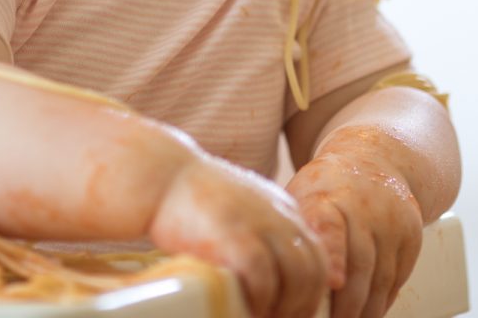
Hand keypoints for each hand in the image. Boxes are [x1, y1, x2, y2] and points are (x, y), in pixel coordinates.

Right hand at [149, 153, 328, 317]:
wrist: (161, 175)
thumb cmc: (191, 198)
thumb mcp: (239, 207)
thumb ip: (258, 230)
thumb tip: (265, 272)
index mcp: (282, 209)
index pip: (316, 256)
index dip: (309, 289)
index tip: (292, 309)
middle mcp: (278, 214)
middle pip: (313, 270)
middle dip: (301, 305)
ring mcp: (259, 224)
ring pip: (297, 279)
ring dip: (284, 308)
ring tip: (261, 316)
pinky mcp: (236, 236)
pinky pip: (264, 280)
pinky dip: (259, 302)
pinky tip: (245, 308)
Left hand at [285, 126, 423, 317]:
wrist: (372, 157)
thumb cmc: (325, 187)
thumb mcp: (301, 195)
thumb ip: (295, 231)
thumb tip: (273, 273)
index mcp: (328, 195)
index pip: (330, 226)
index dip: (332, 255)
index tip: (331, 281)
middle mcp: (364, 206)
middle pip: (359, 263)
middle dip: (346, 304)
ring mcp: (392, 220)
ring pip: (382, 276)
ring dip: (366, 310)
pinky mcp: (412, 232)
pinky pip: (399, 276)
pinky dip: (384, 299)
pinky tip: (369, 312)